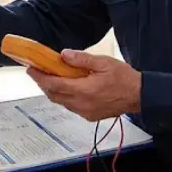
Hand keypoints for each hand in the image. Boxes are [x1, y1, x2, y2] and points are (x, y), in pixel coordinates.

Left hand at [27, 50, 141, 121]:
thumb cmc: (123, 78)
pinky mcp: (90, 116)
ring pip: (61, 102)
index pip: (54, 85)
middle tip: (37, 72)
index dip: (40, 77)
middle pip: (54, 95)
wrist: (139, 96)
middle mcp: (81, 104)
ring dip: (53, 91)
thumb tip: (64, 54)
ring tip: (49, 79)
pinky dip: (64, 97)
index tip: (31, 69)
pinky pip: (71, 107)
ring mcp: (85, 112)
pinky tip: (66, 88)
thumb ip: (82, 59)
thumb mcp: (103, 62)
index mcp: (84, 90)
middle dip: (43, 84)